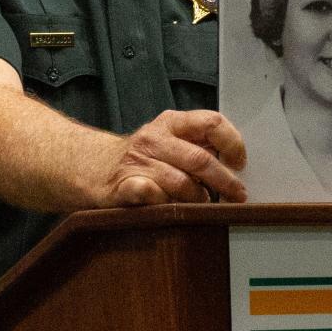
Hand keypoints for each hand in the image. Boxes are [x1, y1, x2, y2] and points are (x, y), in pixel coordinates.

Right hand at [107, 109, 246, 205]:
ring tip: (204, 205)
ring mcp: (137, 162)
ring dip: (198, 198)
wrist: (91, 167)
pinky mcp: (122, 186)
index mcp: (171, 122)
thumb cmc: (143, 157)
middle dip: (224, 181)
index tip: (240, 163)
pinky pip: (151, 195)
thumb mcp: (170, 139)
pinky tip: (173, 208)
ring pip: (180, 182)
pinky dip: (166, 204)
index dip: (232, 143)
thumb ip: (199, 144)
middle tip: (237, 195)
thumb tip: (237, 163)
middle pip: (199, 159)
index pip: (211, 122)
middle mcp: (154, 138)